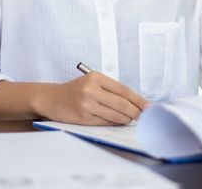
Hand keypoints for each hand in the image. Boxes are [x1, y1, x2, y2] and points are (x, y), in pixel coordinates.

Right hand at [34, 72, 148, 125]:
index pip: (124, 90)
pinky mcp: (83, 118)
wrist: (51, 98)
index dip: (139, 100)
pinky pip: (106, 123)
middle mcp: (91, 90)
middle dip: (136, 113)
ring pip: (116, 116)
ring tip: (129, 119)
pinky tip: (117, 121)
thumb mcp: (92, 82)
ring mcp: (86, 105)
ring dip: (127, 119)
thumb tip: (137, 103)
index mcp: (96, 77)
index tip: (149, 107)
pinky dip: (115, 123)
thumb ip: (112, 90)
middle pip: (123, 105)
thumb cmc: (76, 90)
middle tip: (143, 116)